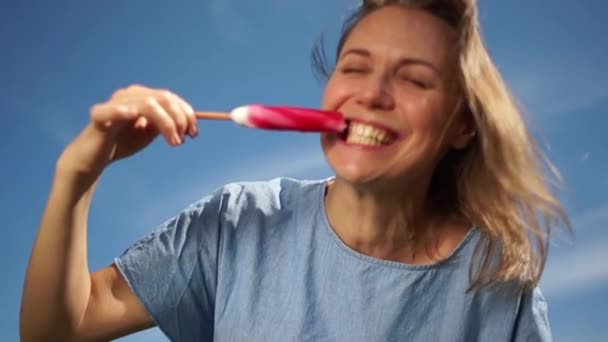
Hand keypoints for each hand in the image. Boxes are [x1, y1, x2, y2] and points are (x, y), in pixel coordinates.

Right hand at [57, 84, 197, 175]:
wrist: (95, 158)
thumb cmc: (123, 142)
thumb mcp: (150, 133)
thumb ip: (166, 125)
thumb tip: (188, 124)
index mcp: (143, 96)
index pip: (170, 98)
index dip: (186, 113)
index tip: (194, 132)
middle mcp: (129, 95)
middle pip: (162, 98)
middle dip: (179, 118)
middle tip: (184, 139)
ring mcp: (114, 104)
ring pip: (147, 104)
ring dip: (166, 122)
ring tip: (174, 141)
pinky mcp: (99, 116)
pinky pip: (108, 110)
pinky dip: (121, 111)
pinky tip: (132, 116)